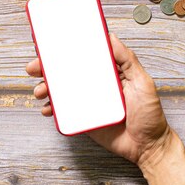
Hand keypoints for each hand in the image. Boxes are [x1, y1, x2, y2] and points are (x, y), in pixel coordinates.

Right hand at [25, 33, 170, 165]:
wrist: (148, 147)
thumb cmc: (150, 114)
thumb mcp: (142, 82)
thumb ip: (127, 59)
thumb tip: (111, 37)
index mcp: (109, 72)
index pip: (85, 55)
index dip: (66, 49)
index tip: (50, 43)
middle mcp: (96, 84)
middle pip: (68, 71)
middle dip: (48, 68)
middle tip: (34, 67)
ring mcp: (88, 101)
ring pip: (62, 91)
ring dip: (46, 88)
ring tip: (40, 91)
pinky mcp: (84, 118)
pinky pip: (64, 111)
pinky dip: (52, 108)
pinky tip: (47, 108)